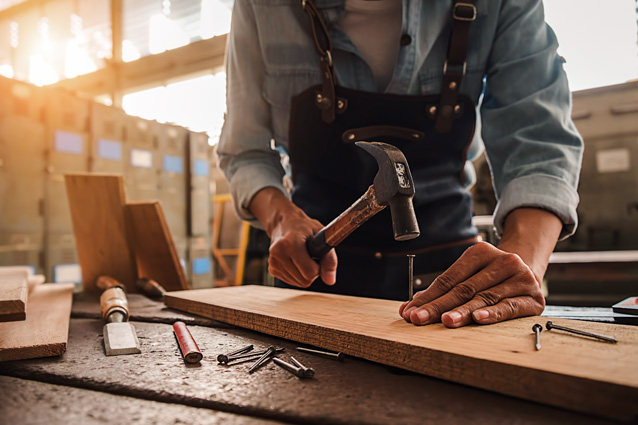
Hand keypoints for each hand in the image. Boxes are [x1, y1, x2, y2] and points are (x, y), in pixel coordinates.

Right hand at [249, 187, 337, 286]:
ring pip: (299, 283)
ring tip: (302, 256)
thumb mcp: (321, 236)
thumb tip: (330, 281)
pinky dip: (298, 274)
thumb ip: (329, 258)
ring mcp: (273, 262)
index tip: (316, 255)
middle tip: (310, 255)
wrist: (284, 223)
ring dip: (305, 273)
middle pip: (305, 280)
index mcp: (290, 244)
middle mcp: (278, 254)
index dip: (319, 266)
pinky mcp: (272, 269)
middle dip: (312, 271)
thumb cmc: (305, 228)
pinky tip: (295, 260)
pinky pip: (293, 281)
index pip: (310, 272)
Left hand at [399, 242, 544, 326]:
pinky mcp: (533, 297)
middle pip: (464, 289)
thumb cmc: (492, 276)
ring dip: (462, 312)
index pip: (449, 278)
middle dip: (438, 306)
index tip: (410, 311)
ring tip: (445, 321)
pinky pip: (509, 307)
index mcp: (481, 252)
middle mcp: (502, 261)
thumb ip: (444, 290)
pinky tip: (478, 319)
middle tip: (420, 319)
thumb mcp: (470, 274)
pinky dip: (493, 314)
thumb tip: (411, 307)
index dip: (428, 296)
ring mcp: (520, 278)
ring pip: (484, 298)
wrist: (530, 270)